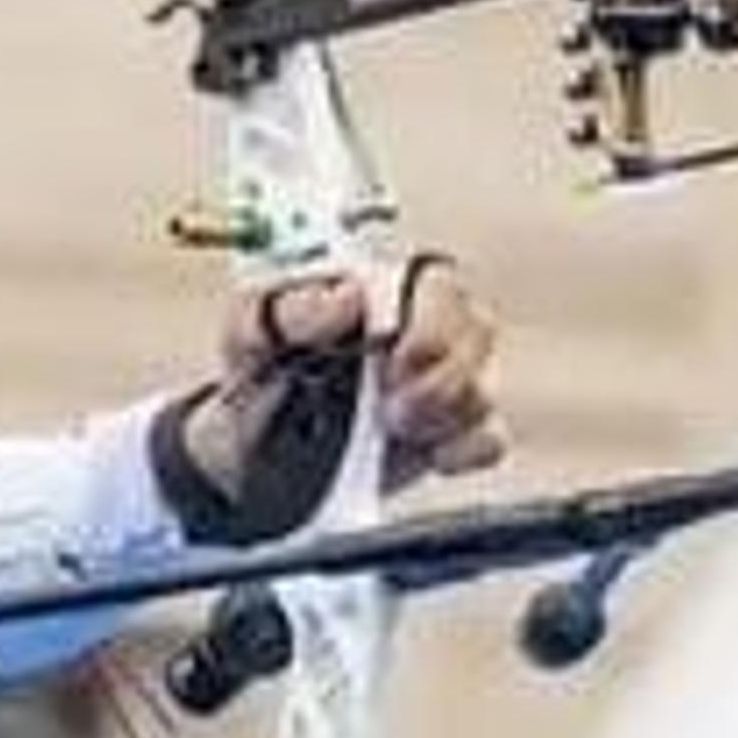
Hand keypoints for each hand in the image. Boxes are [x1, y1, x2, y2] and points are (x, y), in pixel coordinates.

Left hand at [170, 258, 505, 530]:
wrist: (247, 451)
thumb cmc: (254, 371)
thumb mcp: (251, 331)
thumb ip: (295, 308)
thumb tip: (347, 297)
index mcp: (379, 285)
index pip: (435, 282)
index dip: (430, 322)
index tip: (398, 362)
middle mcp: (420, 324)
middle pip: (475, 330)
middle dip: (443, 376)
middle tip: (394, 409)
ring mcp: (440, 378)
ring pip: (484, 383)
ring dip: (446, 414)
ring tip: (394, 430)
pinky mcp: (448, 430)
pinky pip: (489, 434)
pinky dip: (466, 448)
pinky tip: (431, 455)